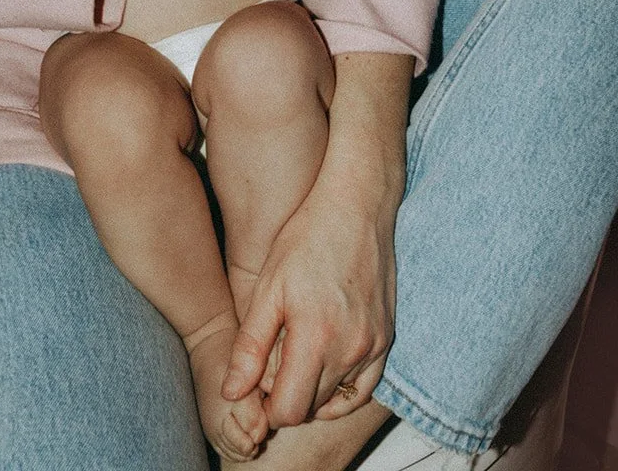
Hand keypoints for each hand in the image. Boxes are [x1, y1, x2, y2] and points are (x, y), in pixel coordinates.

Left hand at [222, 171, 396, 427]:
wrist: (356, 206)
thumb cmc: (306, 239)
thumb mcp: (268, 287)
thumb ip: (250, 346)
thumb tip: (231, 393)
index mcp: (316, 338)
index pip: (289, 411)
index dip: (266, 405)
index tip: (257, 381)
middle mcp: (351, 350)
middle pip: (312, 407)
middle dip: (287, 397)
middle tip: (272, 363)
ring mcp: (374, 347)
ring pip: (338, 399)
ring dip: (313, 391)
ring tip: (295, 357)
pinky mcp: (387, 339)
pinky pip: (365, 387)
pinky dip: (342, 387)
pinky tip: (323, 364)